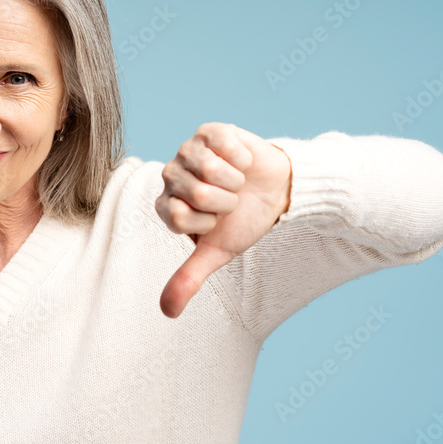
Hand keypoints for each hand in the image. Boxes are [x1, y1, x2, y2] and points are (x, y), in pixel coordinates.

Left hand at [155, 122, 291, 317]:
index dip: (206, 222)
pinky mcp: (211, 131)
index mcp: (167, 204)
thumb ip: (189, 278)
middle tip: (230, 202)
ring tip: (236, 183)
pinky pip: (224, 145)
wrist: (275, 192)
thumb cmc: (242, 221)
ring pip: (209, 168)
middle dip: (224, 203)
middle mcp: (171, 175)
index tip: (215, 221)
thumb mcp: (217, 251)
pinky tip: (242, 162)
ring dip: (234, 181)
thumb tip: (167, 312)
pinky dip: (242, 158)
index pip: (177, 215)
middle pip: (196, 193)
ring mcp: (189, 149)